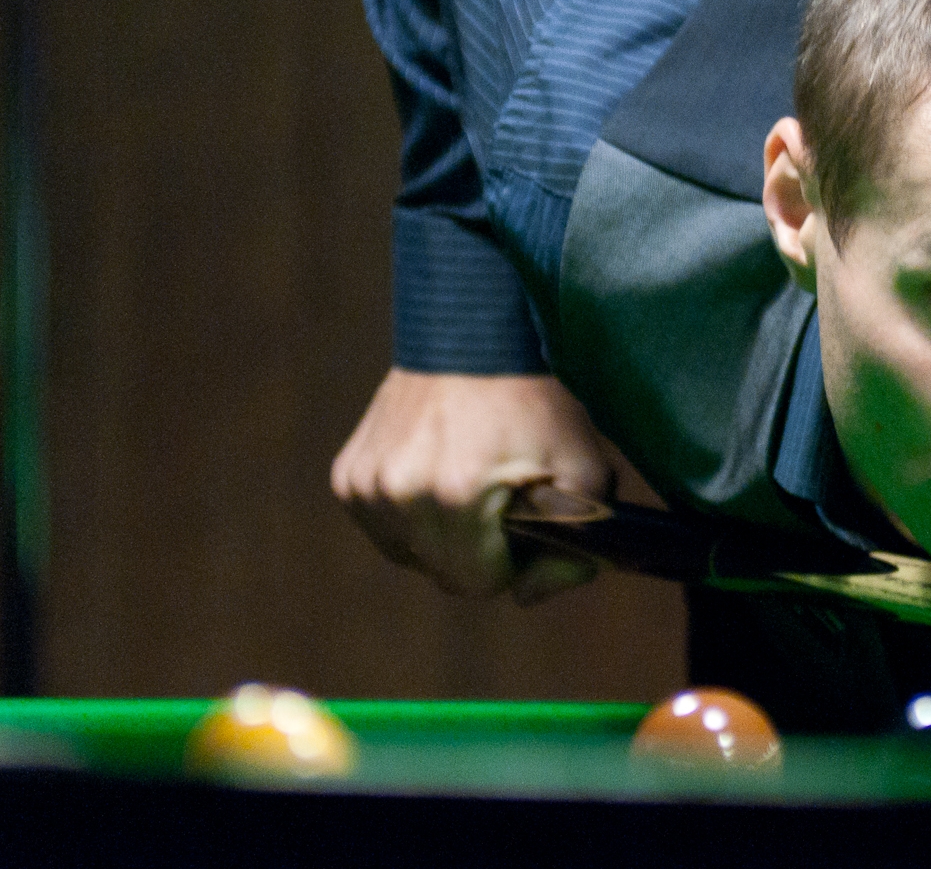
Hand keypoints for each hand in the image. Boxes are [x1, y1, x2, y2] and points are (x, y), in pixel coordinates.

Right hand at [331, 368, 612, 604]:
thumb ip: (573, 546)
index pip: (478, 584)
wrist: (476, 334)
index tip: (527, 528)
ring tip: (471, 484)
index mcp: (456, 496)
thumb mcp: (584, 468)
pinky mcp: (347, 476)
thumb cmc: (536, 401)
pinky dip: (411, 516)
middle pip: (443, 574)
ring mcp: (365, 485)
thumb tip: (528, 596)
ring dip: (443, 538)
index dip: (512, 566)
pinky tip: (439, 474)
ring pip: (411, 556)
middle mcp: (399, 493)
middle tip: (504, 504)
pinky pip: (384, 527)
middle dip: (480, 554)